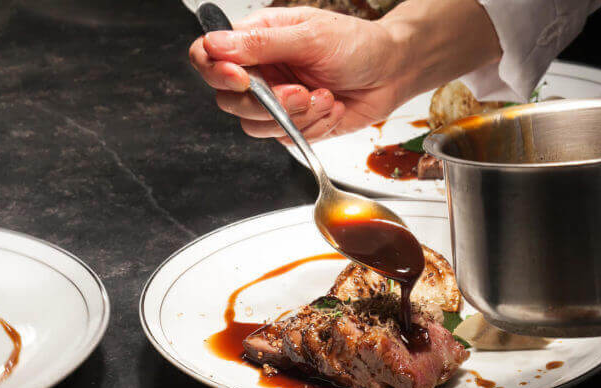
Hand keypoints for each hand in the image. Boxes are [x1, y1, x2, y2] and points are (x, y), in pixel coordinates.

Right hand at [190, 7, 401, 142]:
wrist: (392, 72)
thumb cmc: (357, 45)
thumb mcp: (310, 36)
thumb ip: (261, 43)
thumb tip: (215, 44)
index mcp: (256, 40)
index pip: (208, 56)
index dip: (214, 71)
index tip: (240, 78)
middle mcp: (262, 72)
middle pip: (229, 101)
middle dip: (267, 103)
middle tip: (300, 91)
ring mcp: (277, 102)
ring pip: (257, 126)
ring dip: (295, 116)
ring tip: (323, 97)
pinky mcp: (296, 126)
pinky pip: (287, 139)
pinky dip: (314, 127)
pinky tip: (332, 107)